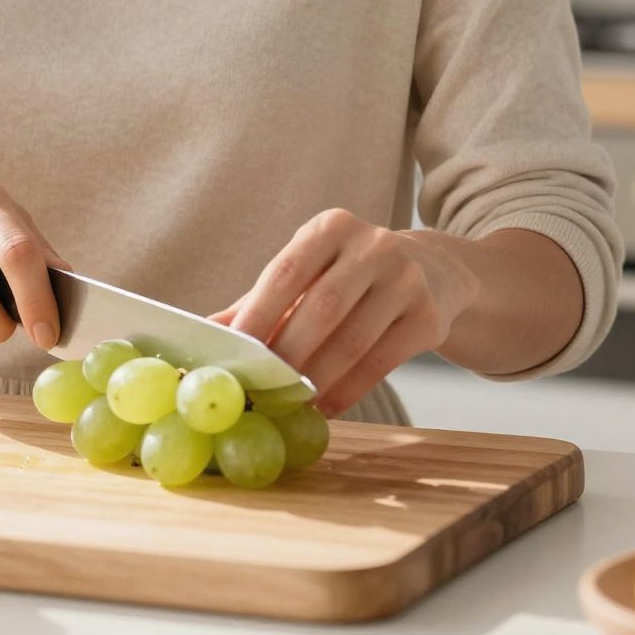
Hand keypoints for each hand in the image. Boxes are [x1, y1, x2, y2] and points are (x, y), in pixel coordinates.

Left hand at [212, 210, 476, 416]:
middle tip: (260, 389)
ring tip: (290, 404)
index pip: (287, 270)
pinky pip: (382, 361)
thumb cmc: (348, 277)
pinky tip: (327, 407)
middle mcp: (373, 244)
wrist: (432, 272)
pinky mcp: (429, 315)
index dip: (259, 313)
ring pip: (353, 340)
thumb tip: (202, 335)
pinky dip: (349, 390)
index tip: (234, 352)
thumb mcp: (307, 275)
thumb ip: (257, 302)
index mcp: (331, 227)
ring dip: (316, 379)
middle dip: (287, 353)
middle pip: (322, 307)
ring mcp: (407, 278)